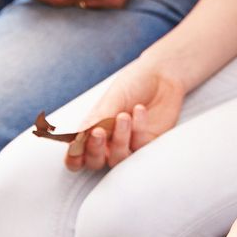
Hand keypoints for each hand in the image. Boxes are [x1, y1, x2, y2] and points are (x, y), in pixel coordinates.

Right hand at [63, 58, 186, 170]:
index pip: (78, 156)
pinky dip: (139, 129)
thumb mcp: (112, 98)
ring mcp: (129, 145)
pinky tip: (140, 110)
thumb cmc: (133, 84)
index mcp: (94, 131)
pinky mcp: (149, 144)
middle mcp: (110, 143)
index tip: (76, 146)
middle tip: (98, 132)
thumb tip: (79, 136)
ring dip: (120, 138)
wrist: (163, 73)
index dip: (73, 157)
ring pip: (118, 158)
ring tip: (124, 116)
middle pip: (95, 162)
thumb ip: (98, 118)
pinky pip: (141, 146)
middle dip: (94, 150)